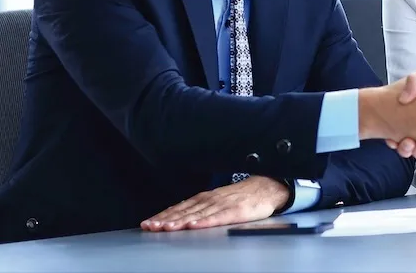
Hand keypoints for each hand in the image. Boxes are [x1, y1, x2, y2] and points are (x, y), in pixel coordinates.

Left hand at [141, 176, 288, 231]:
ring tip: (166, 228)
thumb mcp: (219, 200)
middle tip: (151, 227)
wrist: (267, 188)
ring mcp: (223, 205)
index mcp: (206, 198)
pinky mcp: (236, 212)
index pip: (180, 207)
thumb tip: (181, 218)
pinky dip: (205, 222)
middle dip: (166, 220)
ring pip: (198, 214)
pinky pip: (218, 217)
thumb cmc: (243, 197)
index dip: (163, 215)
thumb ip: (202, 208)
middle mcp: (211, 200)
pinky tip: (195, 226)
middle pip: (185, 211)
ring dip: (180, 221)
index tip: (148, 223)